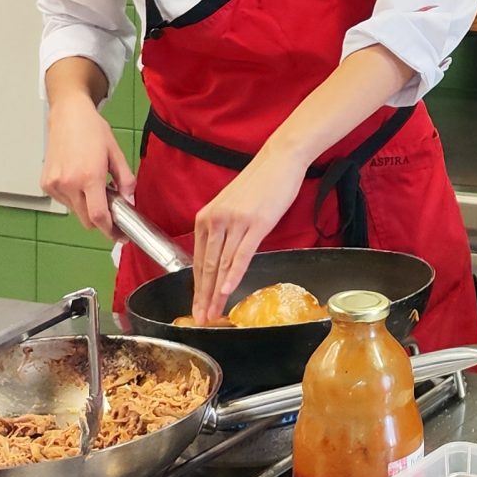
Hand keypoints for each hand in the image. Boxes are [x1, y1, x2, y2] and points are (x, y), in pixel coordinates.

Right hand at [41, 98, 132, 234]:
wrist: (68, 115)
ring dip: (86, 207)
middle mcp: (69, 184)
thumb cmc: (92, 130)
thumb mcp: (116, 152)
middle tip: (112, 208)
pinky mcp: (46, 184)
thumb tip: (129, 200)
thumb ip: (125, 180)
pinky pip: (64, 201)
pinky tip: (78, 179)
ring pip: (75, 211)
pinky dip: (74, 198)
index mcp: (89, 177)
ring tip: (93, 185)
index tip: (119, 234)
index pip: (99, 217)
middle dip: (100, 220)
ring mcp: (55, 185)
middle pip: (86, 220)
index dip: (110, 231)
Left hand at [191, 147, 308, 323]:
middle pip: (207, 266)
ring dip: (216, 292)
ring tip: (213, 312)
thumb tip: (222, 256)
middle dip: (203, 296)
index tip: (197, 306)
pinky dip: (233, 275)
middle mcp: (216, 219)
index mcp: (206, 217)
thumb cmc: (260, 182)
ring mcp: (235, 221)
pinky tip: (228, 290)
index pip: (199, 260)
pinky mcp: (256, 223)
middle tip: (202, 318)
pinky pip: (241, 254)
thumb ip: (223, 229)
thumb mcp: (232, 205)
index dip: (197, 287)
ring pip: (222, 264)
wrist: (280, 159)